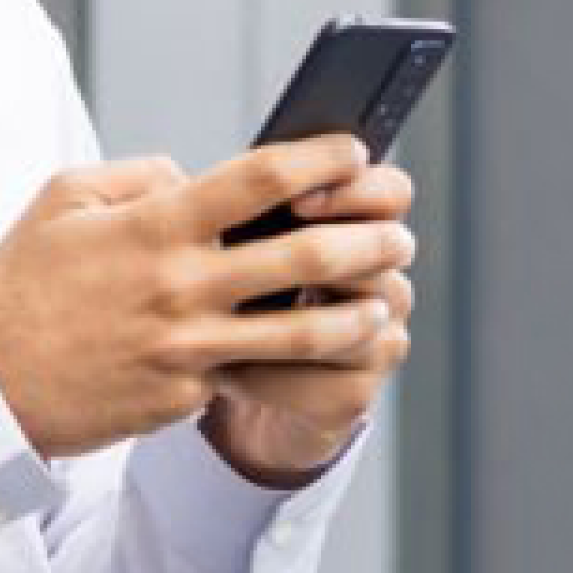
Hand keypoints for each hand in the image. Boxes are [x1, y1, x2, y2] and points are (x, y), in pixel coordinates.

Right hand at [0, 134, 416, 459]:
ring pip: (301, 333)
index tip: (358, 149)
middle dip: (366, 240)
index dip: (319, 159)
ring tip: (381, 305)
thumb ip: (140, 178)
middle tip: (399, 233)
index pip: (259, 179)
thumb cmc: (22, 283)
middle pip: (303, 256)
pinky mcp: (183, 398)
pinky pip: (248, 374)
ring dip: (355, 315)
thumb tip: (199, 177)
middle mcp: (180, 286)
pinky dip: (287, 365)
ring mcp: (186, 348)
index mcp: (155, 226)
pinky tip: (318, 355)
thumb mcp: (64, 200)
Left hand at [205, 158, 415, 485]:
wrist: (219, 383)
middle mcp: (383, 280)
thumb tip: (181, 180)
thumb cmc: (220, 297)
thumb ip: (231, 206)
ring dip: (290, 318)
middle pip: (390, 248)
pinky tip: (227, 370)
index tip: (298, 200)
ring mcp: (380, 339)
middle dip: (333, 246)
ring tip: (225, 319)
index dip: (356, 190)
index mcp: (359, 229)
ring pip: (362, 317)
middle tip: (268, 253)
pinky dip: (272, 375)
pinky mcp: (356, 393)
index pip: (391, 193)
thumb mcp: (224, 245)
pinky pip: (327, 379)